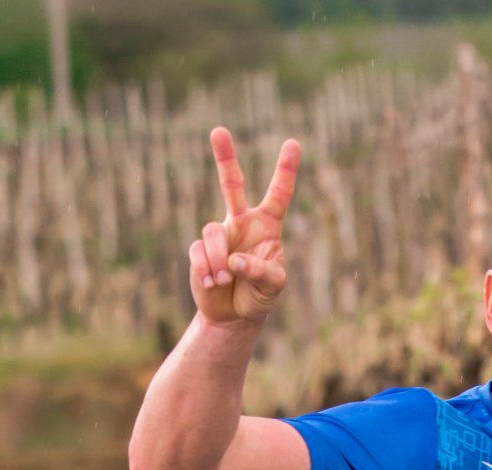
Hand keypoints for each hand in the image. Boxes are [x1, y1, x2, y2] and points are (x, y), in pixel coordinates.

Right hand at [189, 129, 299, 324]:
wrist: (233, 316)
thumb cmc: (260, 296)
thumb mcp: (273, 287)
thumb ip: (261, 271)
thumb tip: (234, 259)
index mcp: (267, 226)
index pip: (279, 195)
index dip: (286, 171)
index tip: (293, 143)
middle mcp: (242, 223)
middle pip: (232, 185)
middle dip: (225, 158)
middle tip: (218, 131)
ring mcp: (219, 235)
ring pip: (212, 231)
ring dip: (218, 259)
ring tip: (223, 279)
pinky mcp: (199, 250)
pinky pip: (198, 252)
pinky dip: (205, 270)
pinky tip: (211, 284)